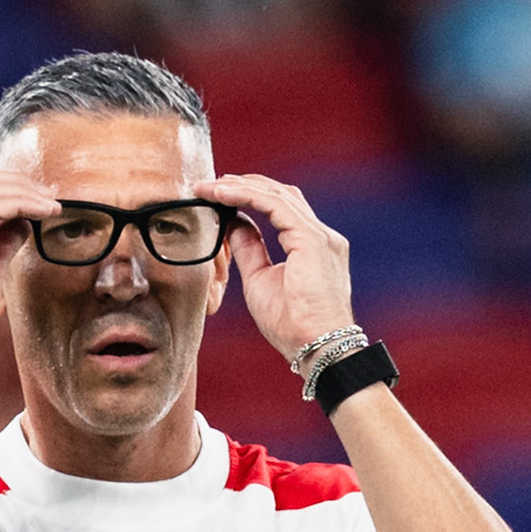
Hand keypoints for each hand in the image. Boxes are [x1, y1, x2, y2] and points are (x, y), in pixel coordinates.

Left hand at [194, 174, 354, 362]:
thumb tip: (234, 223)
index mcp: (312, 246)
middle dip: (244, 185)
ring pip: (277, 196)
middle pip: (281, 195)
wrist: (318, 346)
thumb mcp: (260, 280)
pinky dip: (247, 196)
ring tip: (210, 187)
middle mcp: (321, 236)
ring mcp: (320, 236)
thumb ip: (250, 249)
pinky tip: (222, 194)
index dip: (250, 196)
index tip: (219, 195)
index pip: (281, 208)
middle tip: (209, 185)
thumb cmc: (293, 325)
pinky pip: (275, 206)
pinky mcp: (312, 240)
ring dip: (240, 187)